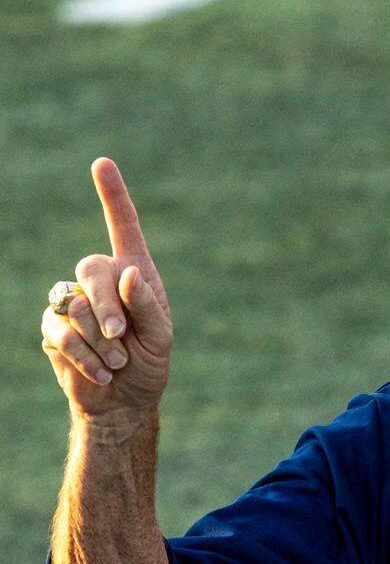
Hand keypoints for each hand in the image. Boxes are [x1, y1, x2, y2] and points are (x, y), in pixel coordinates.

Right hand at [41, 158, 172, 418]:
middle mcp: (102, 281)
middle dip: (107, 305)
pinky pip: (59, 332)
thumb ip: (149, 305)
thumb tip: (130, 274)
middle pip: (91, 268)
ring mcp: (72, 303)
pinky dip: (84, 356)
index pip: (123, 227)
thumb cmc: (150, 363)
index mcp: (135, 273)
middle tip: (122, 337)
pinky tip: (102, 373)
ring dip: (99, 340)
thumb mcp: (162, 337)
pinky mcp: (53, 329)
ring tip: (118, 362)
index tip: (101, 162)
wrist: (124, 401)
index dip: (112, 195)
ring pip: (73, 304)